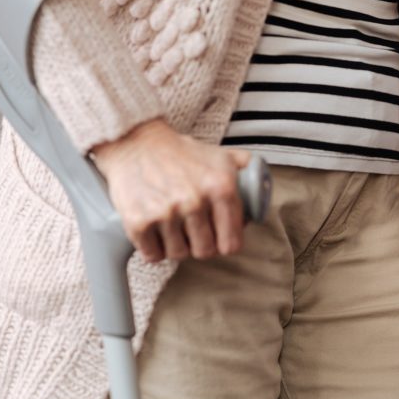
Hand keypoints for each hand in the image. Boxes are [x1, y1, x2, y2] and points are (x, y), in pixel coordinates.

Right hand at [92, 119, 250, 262]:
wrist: (136, 143)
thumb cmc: (182, 153)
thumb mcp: (221, 156)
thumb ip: (247, 172)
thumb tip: (263, 192)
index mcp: (221, 187)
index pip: (232, 243)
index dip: (226, 243)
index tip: (219, 239)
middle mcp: (195, 201)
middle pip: (205, 252)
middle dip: (201, 245)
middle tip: (194, 232)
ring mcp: (166, 212)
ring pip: (179, 254)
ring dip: (177, 246)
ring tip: (174, 228)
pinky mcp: (138, 221)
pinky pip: (152, 255)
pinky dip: (154, 249)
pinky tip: (156, 233)